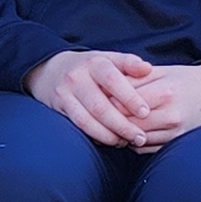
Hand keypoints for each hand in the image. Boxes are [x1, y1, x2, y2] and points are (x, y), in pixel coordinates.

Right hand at [27, 47, 145, 145]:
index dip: (130, 97)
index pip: (113, 80)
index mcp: (95, 62)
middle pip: (100, 106)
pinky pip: (78, 126)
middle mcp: (78, 77)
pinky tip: (109, 141)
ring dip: (108, 135)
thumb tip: (148, 69)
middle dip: (122, 125)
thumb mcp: (109, 59)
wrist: (52, 70)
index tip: (145, 112)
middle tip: (140, 137)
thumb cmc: (91, 68)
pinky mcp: (59, 107)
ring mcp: (65, 93)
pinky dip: (95, 136)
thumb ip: (129, 64)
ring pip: (87, 120)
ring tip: (126, 142)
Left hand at [109, 61, 200, 152]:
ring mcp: (176, 132)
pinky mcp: (178, 142)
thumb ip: (134, 78)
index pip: (122, 103)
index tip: (99, 99)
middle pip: (127, 124)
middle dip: (112, 120)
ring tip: (115, 123)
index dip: (107, 102)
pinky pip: (146, 148)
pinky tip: (132, 132)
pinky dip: (135, 142)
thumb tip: (104, 87)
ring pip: (135, 139)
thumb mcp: (161, 71)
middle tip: (101, 115)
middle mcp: (171, 114)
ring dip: (122, 133)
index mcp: (165, 91)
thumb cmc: (186, 80)